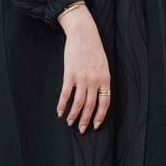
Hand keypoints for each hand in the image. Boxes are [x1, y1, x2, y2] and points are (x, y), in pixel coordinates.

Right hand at [56, 6, 110, 132]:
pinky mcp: (70, 74)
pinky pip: (66, 94)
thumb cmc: (94, 49)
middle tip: (82, 130)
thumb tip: (97, 97)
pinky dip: (62, 104)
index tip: (95, 126)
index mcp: (105, 79)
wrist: (83, 34)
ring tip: (70, 123)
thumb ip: (101, 81)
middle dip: (86, 120)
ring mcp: (82, 78)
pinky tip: (59, 111)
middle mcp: (95, 81)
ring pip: (78, 103)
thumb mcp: (103, 65)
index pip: (105, 103)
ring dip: (73, 115)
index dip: (99, 116)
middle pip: (90, 106)